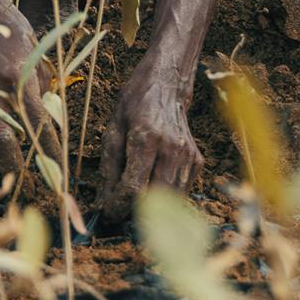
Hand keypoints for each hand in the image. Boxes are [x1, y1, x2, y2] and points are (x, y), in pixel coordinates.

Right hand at [0, 0, 49, 180]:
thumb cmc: (19, 39)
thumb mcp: (38, 64)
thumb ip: (40, 96)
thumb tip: (45, 126)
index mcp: (19, 81)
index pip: (37, 126)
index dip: (48, 153)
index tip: (57, 174)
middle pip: (1, 140)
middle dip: (13, 166)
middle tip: (22, 182)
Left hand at [98, 62, 199, 218]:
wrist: (167, 84)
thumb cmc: (135, 103)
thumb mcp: (113, 128)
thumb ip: (109, 167)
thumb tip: (103, 202)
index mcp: (145, 138)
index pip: (132, 187)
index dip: (117, 207)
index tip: (106, 215)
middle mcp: (171, 148)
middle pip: (154, 199)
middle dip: (134, 214)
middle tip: (118, 216)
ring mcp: (188, 156)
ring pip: (170, 201)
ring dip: (150, 210)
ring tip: (132, 206)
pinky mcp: (197, 161)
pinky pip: (180, 192)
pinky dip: (165, 198)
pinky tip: (151, 188)